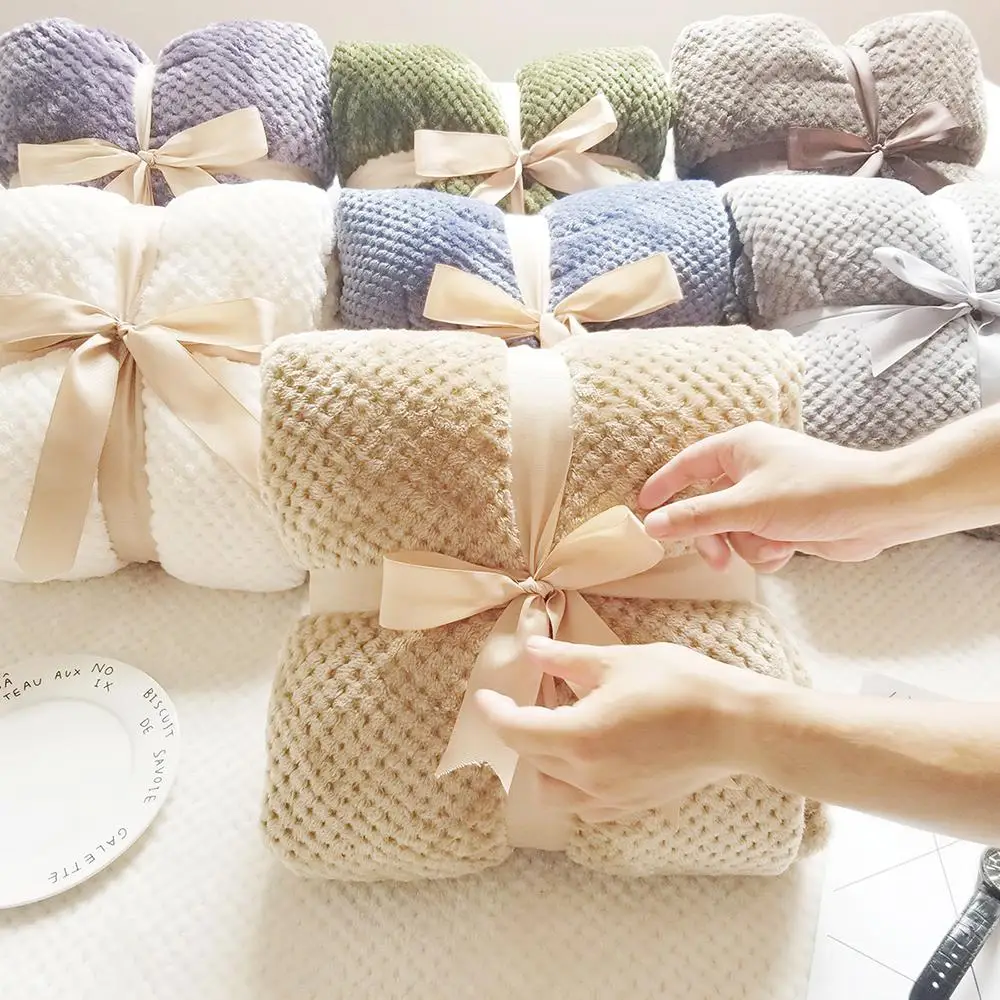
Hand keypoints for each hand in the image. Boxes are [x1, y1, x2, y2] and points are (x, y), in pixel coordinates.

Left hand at [475, 636, 774, 821]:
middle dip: (524, 729)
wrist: (737, 726)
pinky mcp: (635, 806)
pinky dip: (574, 785)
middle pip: (532, 760)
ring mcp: (612, 798)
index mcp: (578, 738)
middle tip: (539, 696)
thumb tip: (532, 651)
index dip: (495, 711)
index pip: (516, 731)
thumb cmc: (680, 685)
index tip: (485, 697)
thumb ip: (567, 661)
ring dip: (545, 764)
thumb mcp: (618, 661)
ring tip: (562, 729)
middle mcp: (588, 778)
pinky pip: (586, 806)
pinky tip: (590, 757)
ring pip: (555, 792)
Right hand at [639, 422, 914, 572]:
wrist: (879, 510)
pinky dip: (767, 551)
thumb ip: (695, 517)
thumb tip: (652, 524)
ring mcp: (769, 495)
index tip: (644, 509)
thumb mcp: (747, 508)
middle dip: (713, 535)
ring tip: (771, 546)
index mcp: (740, 447)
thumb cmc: (818, 493)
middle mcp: (753, 467)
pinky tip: (789, 549)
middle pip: (708, 506)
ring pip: (732, 530)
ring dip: (746, 546)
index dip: (664, 486)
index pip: (688, 464)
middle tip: (715, 558)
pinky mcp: (786, 520)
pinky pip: (756, 541)